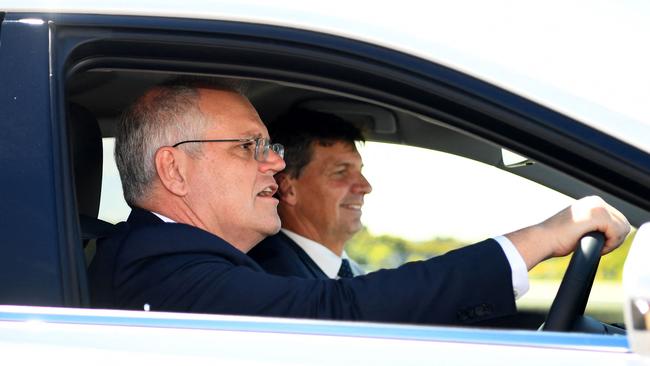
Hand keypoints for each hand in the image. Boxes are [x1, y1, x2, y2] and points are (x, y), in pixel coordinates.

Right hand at [506, 196, 629, 269]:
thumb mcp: (579, 227)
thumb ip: (594, 225)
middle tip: (598, 247)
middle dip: (614, 239)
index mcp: (591, 202)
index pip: (617, 220)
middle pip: (623, 223)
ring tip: (596, 247)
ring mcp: (596, 207)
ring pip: (622, 228)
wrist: (542, 239)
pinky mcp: (597, 216)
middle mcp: (595, 201)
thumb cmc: (556, 238)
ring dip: (612, 242)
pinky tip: (595, 247)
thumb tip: (608, 233)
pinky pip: (617, 233)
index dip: (611, 236)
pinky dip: (609, 244)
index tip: (598, 244)